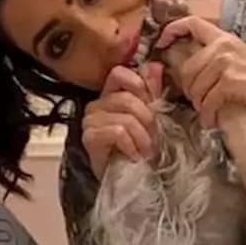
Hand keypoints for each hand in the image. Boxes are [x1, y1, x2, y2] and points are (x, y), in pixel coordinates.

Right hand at [80, 63, 163, 177]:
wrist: (126, 178)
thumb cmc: (138, 147)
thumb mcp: (149, 116)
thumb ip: (151, 91)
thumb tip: (156, 66)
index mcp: (111, 93)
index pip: (119, 73)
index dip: (139, 85)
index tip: (152, 105)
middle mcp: (97, 103)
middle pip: (128, 98)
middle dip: (148, 120)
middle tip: (154, 138)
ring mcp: (90, 119)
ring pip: (126, 117)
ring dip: (142, 137)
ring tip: (145, 150)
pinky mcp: (89, 136)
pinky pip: (117, 132)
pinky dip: (131, 145)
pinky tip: (133, 155)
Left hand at [156, 16, 245, 126]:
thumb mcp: (238, 57)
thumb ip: (216, 56)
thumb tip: (190, 69)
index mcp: (224, 37)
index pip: (193, 23)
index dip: (173, 30)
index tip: (162, 43)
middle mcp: (223, 46)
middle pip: (188, 67)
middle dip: (189, 89)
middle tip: (198, 101)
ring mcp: (226, 63)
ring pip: (196, 87)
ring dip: (200, 105)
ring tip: (208, 112)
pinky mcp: (229, 81)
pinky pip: (208, 100)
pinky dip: (208, 114)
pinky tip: (213, 119)